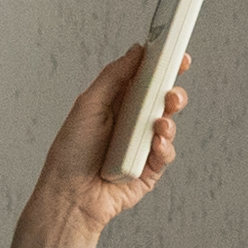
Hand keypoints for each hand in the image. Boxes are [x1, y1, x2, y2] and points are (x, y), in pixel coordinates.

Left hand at [6, 44, 186, 247]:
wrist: (70, 196)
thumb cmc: (71, 152)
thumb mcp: (88, 104)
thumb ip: (114, 76)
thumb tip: (136, 51)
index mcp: (117, 103)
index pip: (145, 79)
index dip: (162, 66)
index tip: (177, 55)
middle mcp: (131, 123)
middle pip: (162, 100)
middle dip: (172, 93)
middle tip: (171, 92)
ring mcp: (142, 146)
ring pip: (168, 125)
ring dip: (169, 120)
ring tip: (159, 123)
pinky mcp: (149, 169)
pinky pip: (165, 154)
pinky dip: (164, 147)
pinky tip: (155, 145)